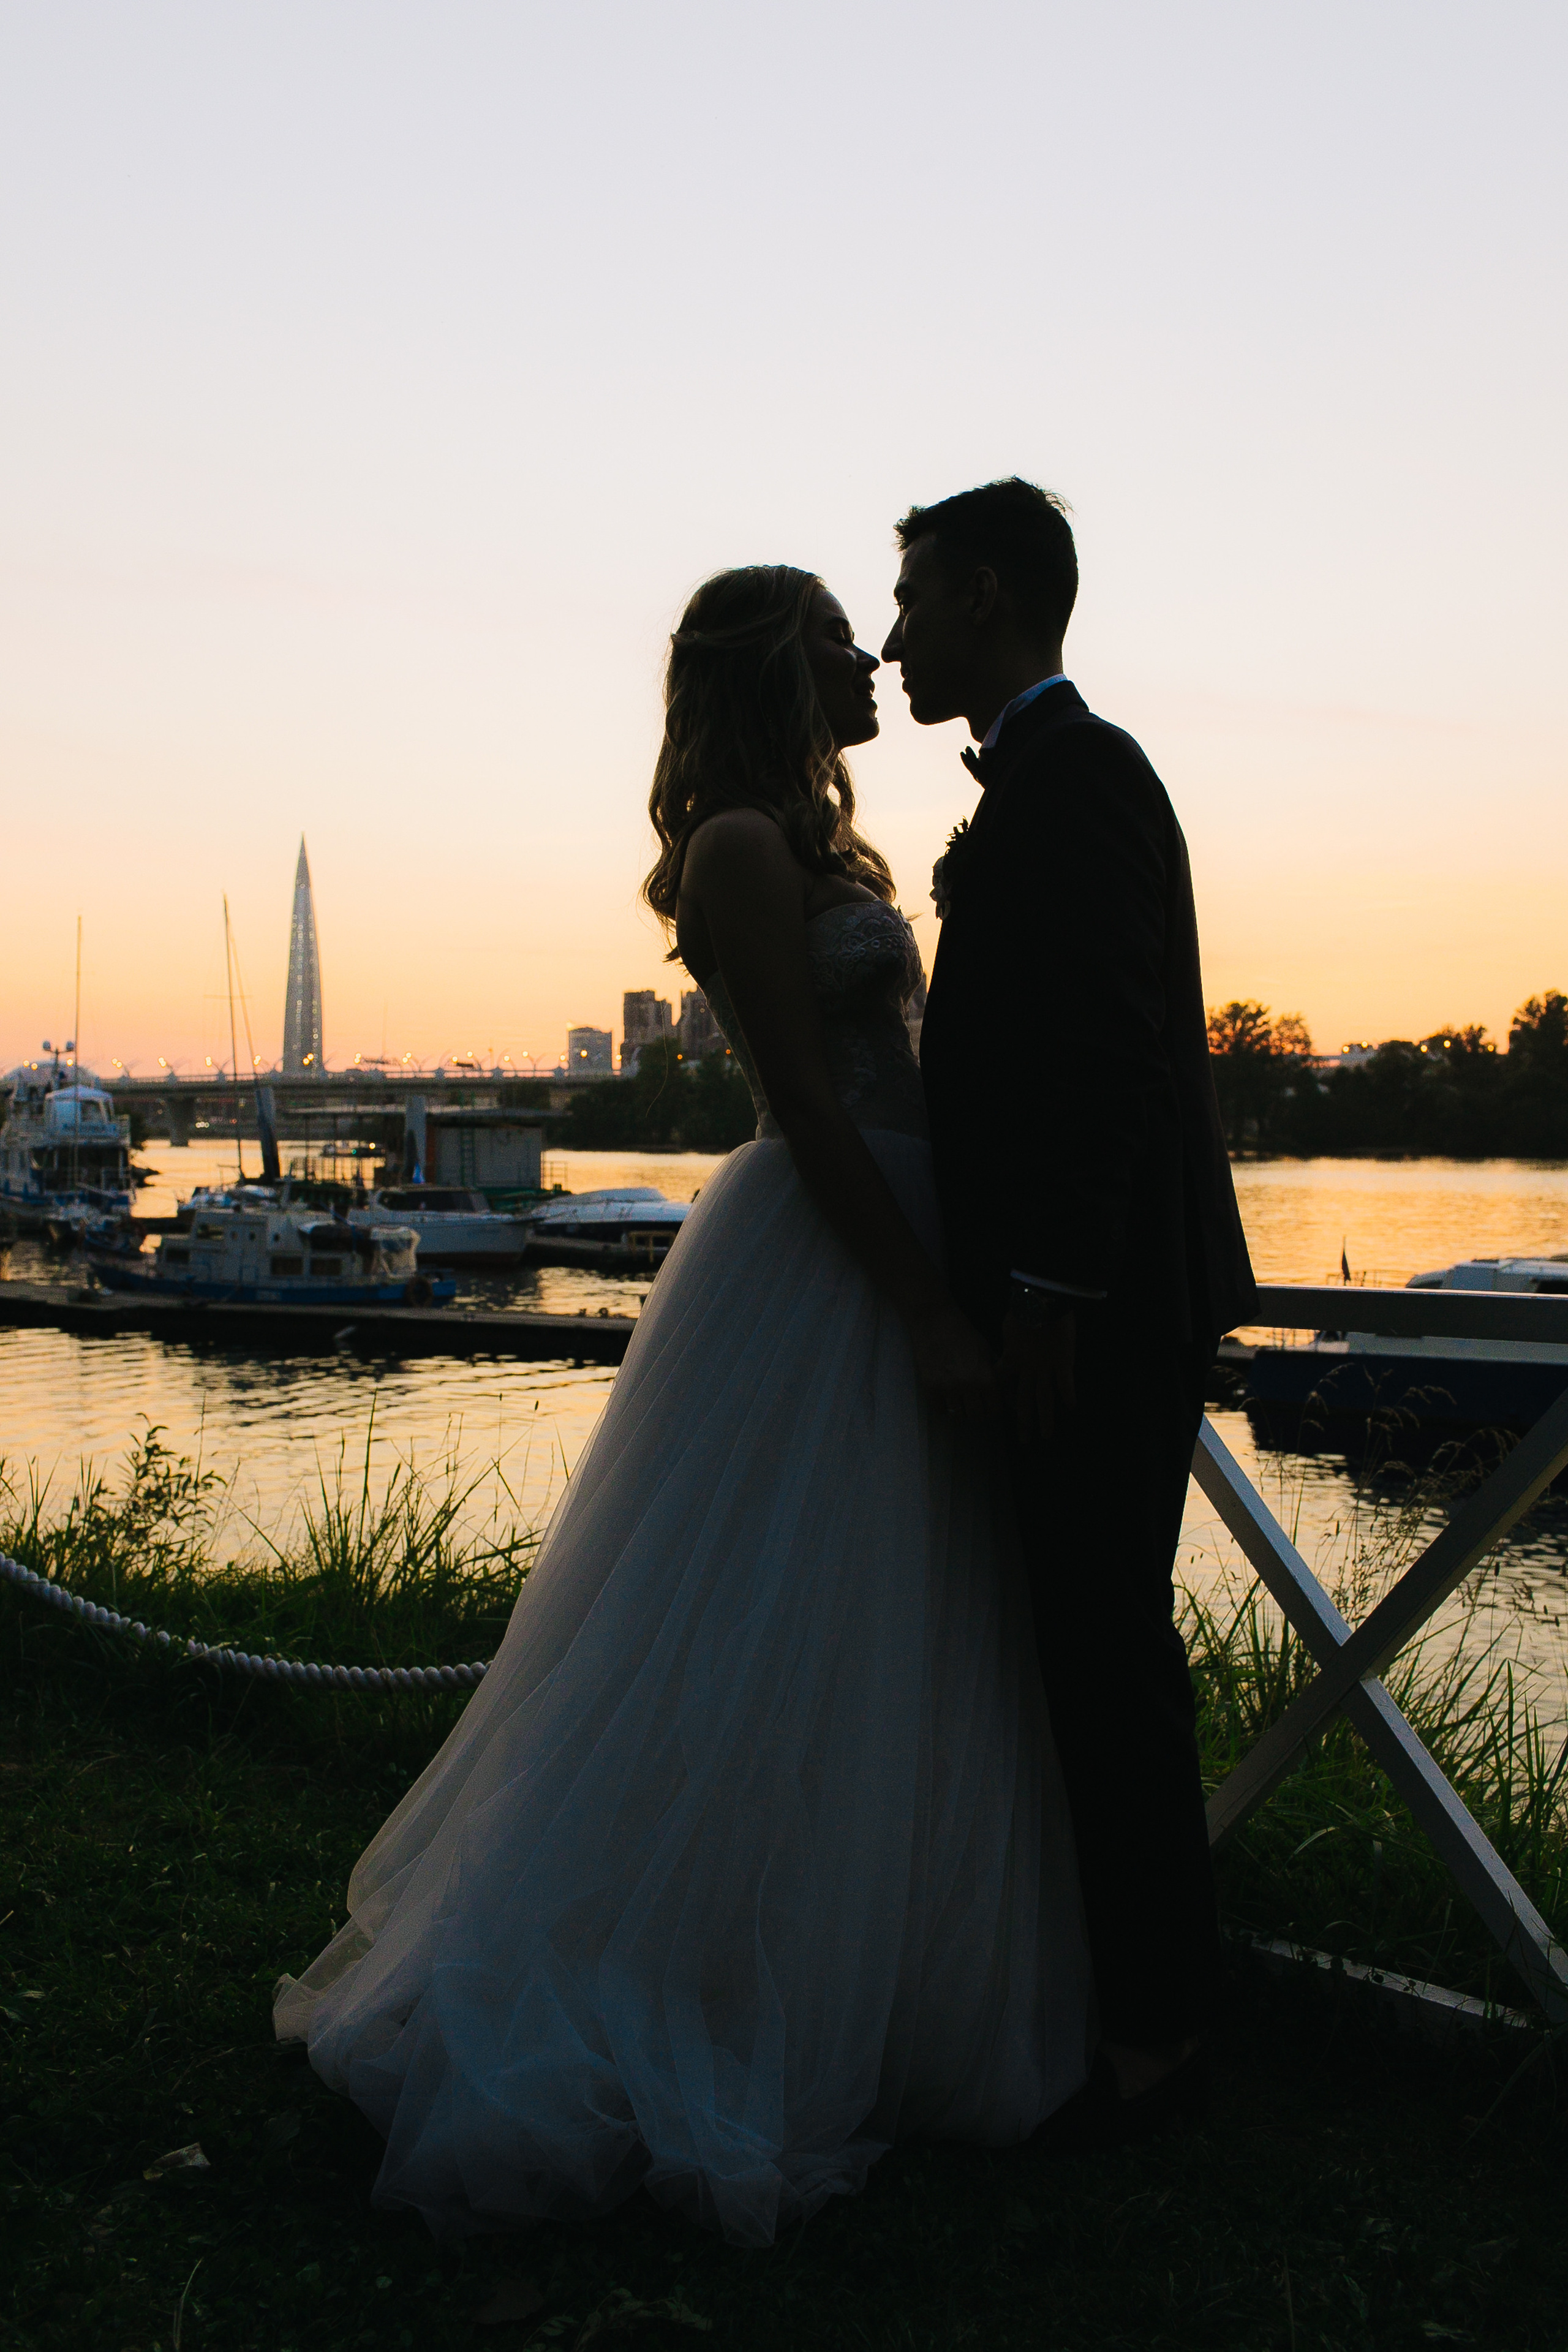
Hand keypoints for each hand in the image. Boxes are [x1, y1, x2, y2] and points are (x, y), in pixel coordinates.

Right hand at [907, 1299, 999, 1420]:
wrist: (935, 1321)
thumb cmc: (964, 1334)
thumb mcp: (987, 1353)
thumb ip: (996, 1377)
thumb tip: (1009, 1399)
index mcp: (986, 1377)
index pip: (994, 1410)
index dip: (993, 1409)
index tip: (988, 1405)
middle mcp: (968, 1386)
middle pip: (976, 1416)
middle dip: (977, 1412)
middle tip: (974, 1404)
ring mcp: (948, 1388)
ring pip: (957, 1416)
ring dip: (960, 1410)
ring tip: (959, 1399)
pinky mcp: (930, 1387)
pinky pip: (940, 1410)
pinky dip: (944, 1407)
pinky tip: (946, 1397)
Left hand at [1001, 1306, 1075, 1445]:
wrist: (1040, 1302)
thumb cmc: (1021, 1309)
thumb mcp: (1007, 1327)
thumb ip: (1008, 1342)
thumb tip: (1008, 1347)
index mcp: (1010, 1359)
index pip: (1002, 1384)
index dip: (1003, 1397)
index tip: (1006, 1408)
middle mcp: (1027, 1369)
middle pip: (1023, 1401)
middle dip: (1023, 1423)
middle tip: (1024, 1440)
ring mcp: (1046, 1368)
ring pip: (1044, 1399)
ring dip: (1046, 1419)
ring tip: (1047, 1436)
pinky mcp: (1063, 1362)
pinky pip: (1066, 1383)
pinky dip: (1069, 1395)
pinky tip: (1072, 1407)